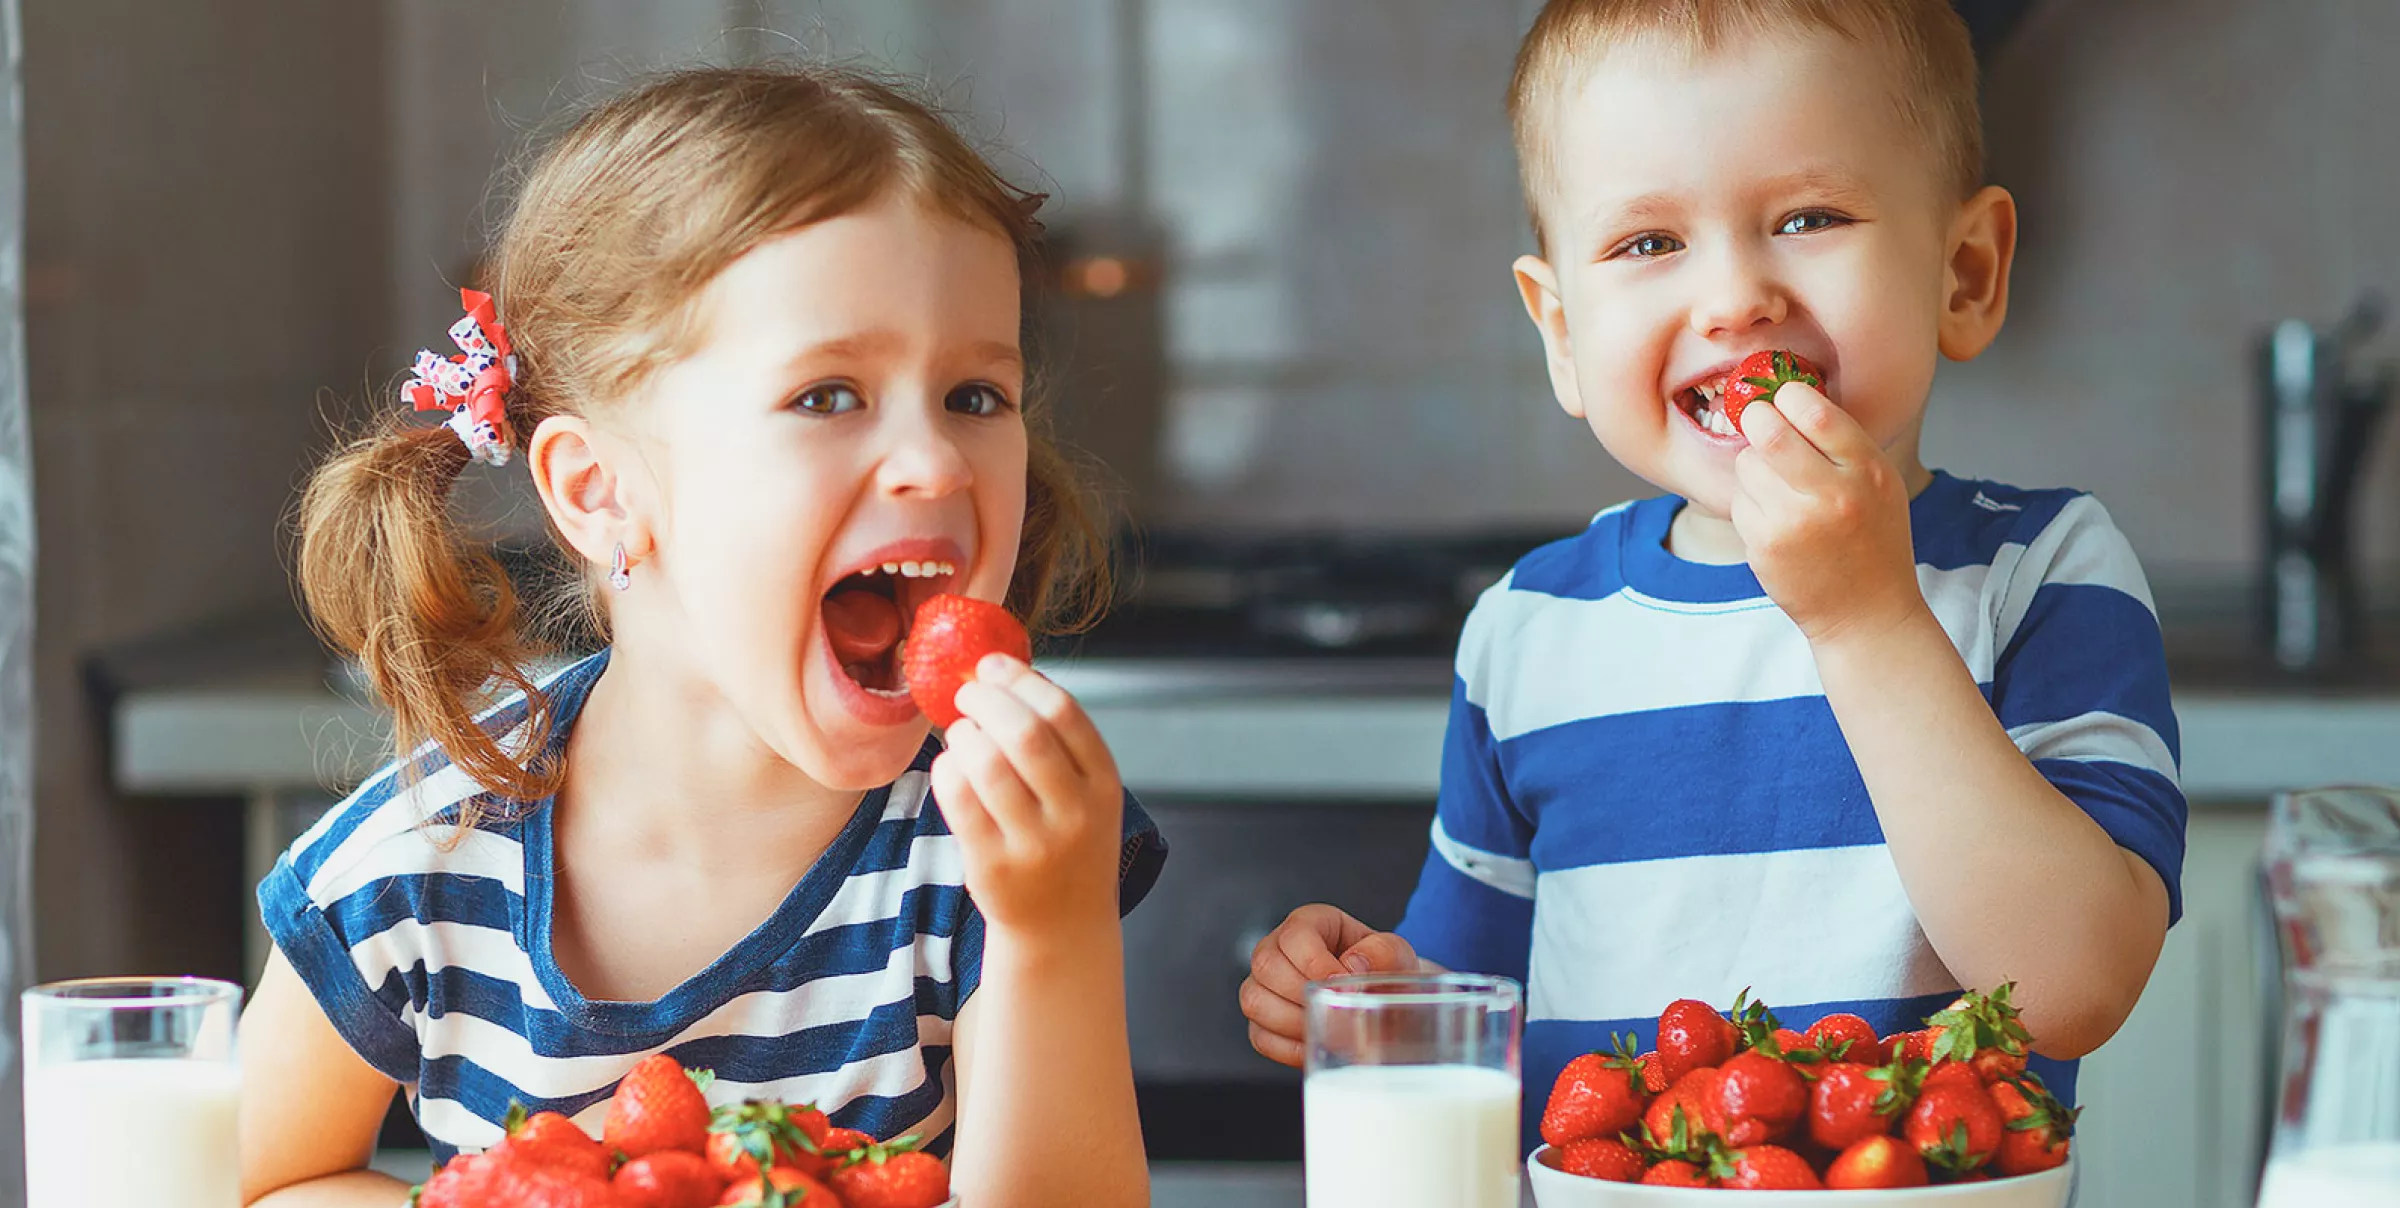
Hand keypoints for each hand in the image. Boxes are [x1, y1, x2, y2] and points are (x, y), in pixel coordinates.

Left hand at [933, 655, 1123, 931]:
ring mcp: (1035, 844)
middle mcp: (1076, 814)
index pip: (1065, 713)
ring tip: (960, 734)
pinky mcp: (993, 866)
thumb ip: (1058, 742)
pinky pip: (959, 800)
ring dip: (964, 735)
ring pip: (987, 765)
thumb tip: (1002, 673)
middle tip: (965, 693)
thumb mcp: (1086, 795)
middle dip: (986, 700)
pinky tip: (949, 767)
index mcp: (1104, 785)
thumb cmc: (1067, 842)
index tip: (992, 664)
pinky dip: (947, 770)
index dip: (1022, 680)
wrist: (1062, 926)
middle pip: (1025, 734)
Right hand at [1237, 904, 1421, 1066]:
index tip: (1340, 986)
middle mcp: (1278, 949)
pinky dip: (1287, 1048)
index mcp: (1311, 924)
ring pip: (1254, 1001)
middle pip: (1266, 966)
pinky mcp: (1264, 1021)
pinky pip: (1259, 1036)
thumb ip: (1383, 952)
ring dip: (1292, 1023)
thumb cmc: (1386, 974)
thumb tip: (1352, 965)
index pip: (1294, 936)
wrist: (1386, 1003)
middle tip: (1334, 1010)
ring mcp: (1265, 985)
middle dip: (1301, 995)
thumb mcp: (1396, 954)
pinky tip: (1315, 1046)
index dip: (1314, 963)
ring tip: (1326, 1029)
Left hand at [1732, 382, 1924, 645]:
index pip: (1815, 411)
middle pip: (1767, 431)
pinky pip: (1739, 502)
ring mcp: (1795, 523)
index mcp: (1868, 470)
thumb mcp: (1879, 484)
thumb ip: (1842, 444)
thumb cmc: (1871, 540)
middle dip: (1756, 419)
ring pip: (1747, 464)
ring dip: (1754, 467)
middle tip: (1758, 423)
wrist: (1867, 612)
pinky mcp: (1765, 547)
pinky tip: (1776, 524)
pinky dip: (1750, 505)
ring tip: (1779, 489)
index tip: (1783, 400)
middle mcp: (1833, 495)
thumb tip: (1787, 395)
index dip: (1789, 397)